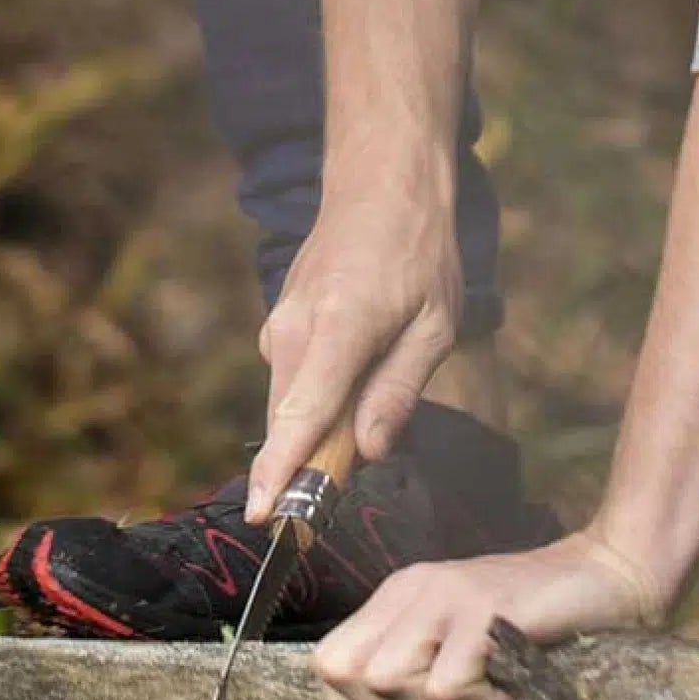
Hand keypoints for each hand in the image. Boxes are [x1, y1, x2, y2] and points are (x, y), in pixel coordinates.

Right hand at [246, 191, 461, 519]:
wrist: (381, 183)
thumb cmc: (419, 251)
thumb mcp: (435, 325)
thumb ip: (399, 390)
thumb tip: (367, 450)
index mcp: (339, 327)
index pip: (302, 415)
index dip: (282, 471)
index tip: (263, 516)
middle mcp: (295, 328)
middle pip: (291, 423)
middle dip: (314, 463)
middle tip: (361, 463)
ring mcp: (279, 324)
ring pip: (289, 405)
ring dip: (320, 427)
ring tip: (374, 390)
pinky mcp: (278, 325)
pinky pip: (292, 382)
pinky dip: (316, 398)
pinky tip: (356, 369)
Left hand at [312, 527, 666, 699]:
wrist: (603, 577)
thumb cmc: (533, 626)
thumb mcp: (460, 647)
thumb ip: (417, 676)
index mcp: (398, 596)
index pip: (329, 661)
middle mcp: (412, 588)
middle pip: (349, 672)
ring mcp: (445, 592)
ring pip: (390, 679)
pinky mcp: (481, 606)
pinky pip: (446, 684)